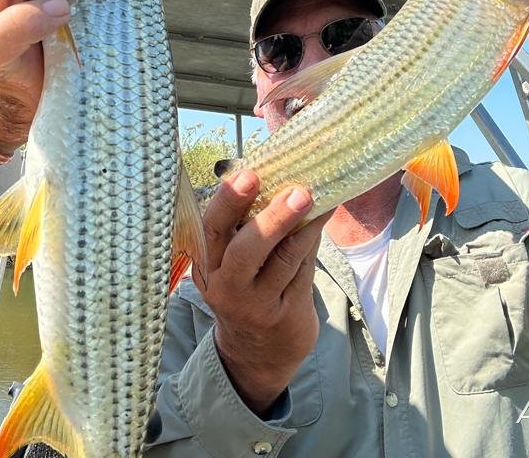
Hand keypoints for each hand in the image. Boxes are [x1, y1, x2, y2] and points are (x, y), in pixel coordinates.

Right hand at [197, 171, 328, 416]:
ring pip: (281, 259)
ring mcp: (255, 304)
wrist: (255, 354)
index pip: (211, 228)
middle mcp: (225, 285)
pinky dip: (312, 241)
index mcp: (206, 263)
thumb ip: (244, 226)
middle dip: (270, 218)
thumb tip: (274, 174)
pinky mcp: (284, 314)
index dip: (228, 200)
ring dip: (302, 225)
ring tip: (316, 197)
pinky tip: (322, 218)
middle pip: (244, 250)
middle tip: (296, 191)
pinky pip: (301, 271)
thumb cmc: (245, 291)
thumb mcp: (230, 264)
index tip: (246, 173)